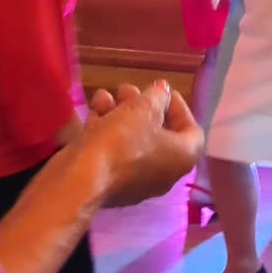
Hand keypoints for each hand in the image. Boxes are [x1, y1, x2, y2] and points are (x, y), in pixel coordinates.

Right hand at [81, 82, 203, 206]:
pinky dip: (106, 130)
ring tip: (103, 95)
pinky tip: (93, 111)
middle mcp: (164, 173)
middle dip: (141, 106)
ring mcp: (136, 181)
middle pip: (158, 133)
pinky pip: (114, 152)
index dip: (178, 107)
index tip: (161, 90)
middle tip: (126, 89)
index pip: (191, 129)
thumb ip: (157, 96)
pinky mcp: (110, 183)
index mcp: (182, 157)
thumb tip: (163, 91)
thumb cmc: (123, 141)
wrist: (81, 180)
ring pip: (132, 140)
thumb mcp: (144, 108)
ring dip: (120, 114)